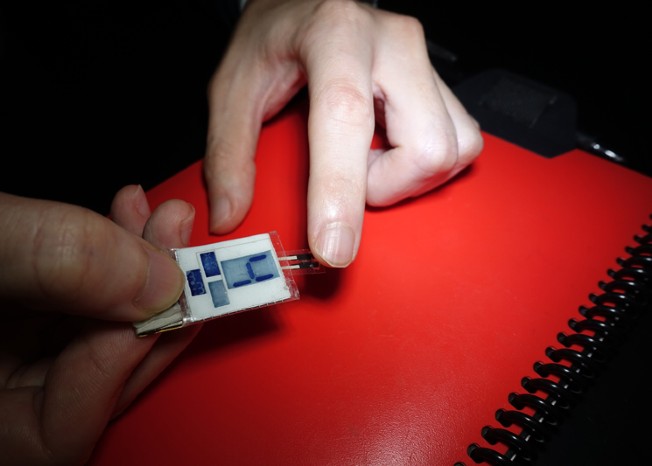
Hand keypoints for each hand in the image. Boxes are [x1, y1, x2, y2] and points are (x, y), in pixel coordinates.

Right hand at [0, 171, 199, 464]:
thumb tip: (158, 282)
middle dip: (143, 312)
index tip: (165, 293)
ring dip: (132, 276)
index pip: (49, 437)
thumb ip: (48, 257)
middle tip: (180, 247)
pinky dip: (98, 260)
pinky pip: (61, 304)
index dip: (114, 369)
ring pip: (79, 339)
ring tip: (156, 217)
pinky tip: (121, 216)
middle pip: (79, 389)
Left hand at [203, 0, 482, 267]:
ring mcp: (425, 60)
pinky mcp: (441, 81)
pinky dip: (424, 165)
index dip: (340, 191)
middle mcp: (394, 43)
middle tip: (347, 170)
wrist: (307, 2)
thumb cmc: (273, 38)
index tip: (332, 247)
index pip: (346, 118)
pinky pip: (461, 143)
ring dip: (406, 177)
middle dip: (386, 186)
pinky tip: (388, 148)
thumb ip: (229, 152)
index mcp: (335, 35)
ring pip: (454, 150)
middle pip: (426, 148)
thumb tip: (230, 214)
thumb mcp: (233, 87)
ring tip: (366, 157)